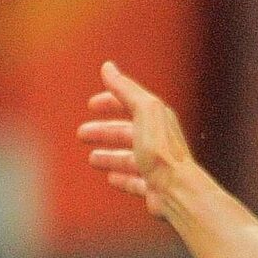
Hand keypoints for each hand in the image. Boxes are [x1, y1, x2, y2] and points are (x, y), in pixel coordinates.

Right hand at [76, 61, 198, 218]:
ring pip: (128, 157)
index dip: (110, 101)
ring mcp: (155, 164)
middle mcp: (158, 140)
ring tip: (92, 158)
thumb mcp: (143, 111)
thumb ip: (125, 89)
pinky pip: (134, 180)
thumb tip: (107, 67)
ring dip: (109, 155)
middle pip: (126, 132)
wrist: (176, 189)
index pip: (130, 104)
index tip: (91, 104)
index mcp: (157, 118)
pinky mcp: (153, 186)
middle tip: (82, 134)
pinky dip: (121, 177)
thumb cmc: (161, 151)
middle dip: (103, 131)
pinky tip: (111, 178)